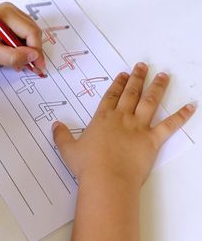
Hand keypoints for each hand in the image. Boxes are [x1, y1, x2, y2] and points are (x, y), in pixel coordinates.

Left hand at [0, 2, 45, 70]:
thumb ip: (13, 57)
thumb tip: (32, 57)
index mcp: (7, 14)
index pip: (31, 32)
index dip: (37, 51)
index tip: (38, 66)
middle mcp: (10, 11)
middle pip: (32, 33)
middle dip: (32, 52)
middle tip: (29, 67)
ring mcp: (9, 16)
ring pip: (28, 35)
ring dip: (26, 51)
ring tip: (17, 63)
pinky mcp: (7, 23)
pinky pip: (21, 35)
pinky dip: (20, 48)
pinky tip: (12, 56)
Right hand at [52, 62, 195, 186]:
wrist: (106, 179)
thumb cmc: (87, 165)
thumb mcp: (68, 150)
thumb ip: (62, 135)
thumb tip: (56, 124)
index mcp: (102, 118)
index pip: (111, 95)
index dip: (117, 83)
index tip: (123, 74)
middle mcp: (121, 118)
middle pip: (131, 93)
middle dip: (137, 78)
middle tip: (142, 66)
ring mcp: (138, 127)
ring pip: (149, 102)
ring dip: (157, 87)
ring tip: (163, 75)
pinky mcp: (152, 140)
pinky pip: (169, 125)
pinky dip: (181, 115)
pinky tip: (191, 106)